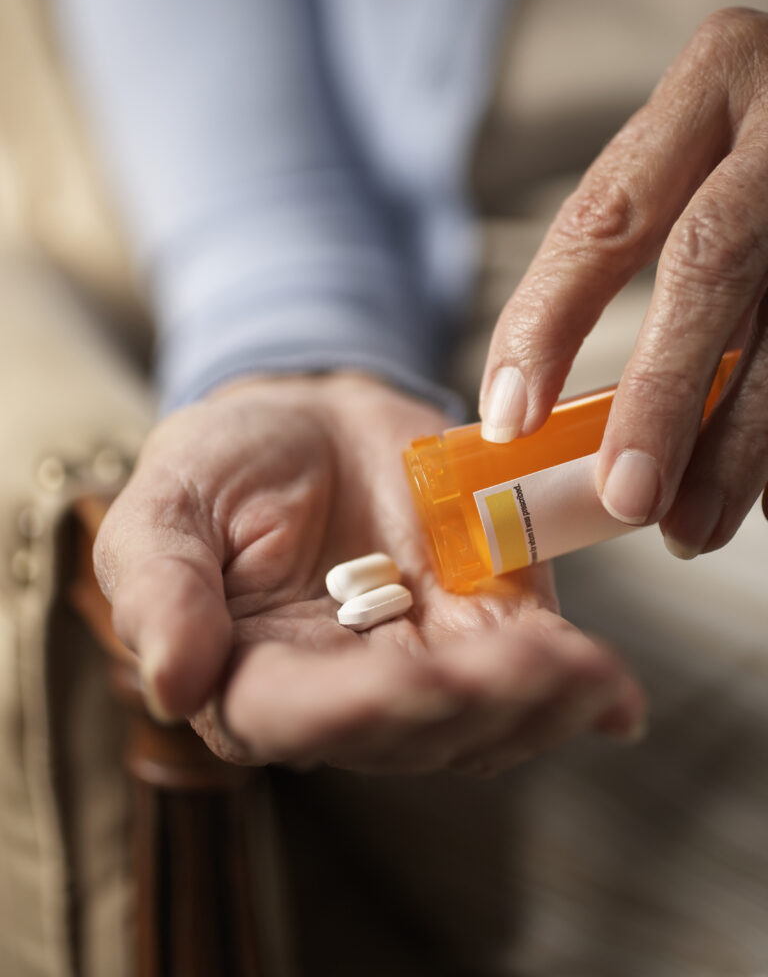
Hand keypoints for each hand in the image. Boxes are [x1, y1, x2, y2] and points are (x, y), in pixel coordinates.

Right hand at [94, 373, 644, 772]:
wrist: (307, 423)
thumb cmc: (221, 468)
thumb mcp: (165, 506)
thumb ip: (160, 587)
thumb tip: (172, 683)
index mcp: (252, 677)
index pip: (298, 718)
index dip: (358, 710)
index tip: (415, 681)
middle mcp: (343, 693)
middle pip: (410, 730)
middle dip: (474, 704)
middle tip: (525, 665)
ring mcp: (422, 665)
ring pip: (483, 720)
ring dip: (536, 703)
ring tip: (583, 672)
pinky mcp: (483, 625)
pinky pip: (532, 669)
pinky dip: (578, 688)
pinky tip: (614, 695)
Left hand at [480, 7, 767, 560]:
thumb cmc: (762, 143)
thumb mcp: (698, 149)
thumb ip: (634, 241)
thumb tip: (536, 406)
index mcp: (713, 78)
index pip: (608, 213)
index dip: (549, 321)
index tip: (508, 417)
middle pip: (710, 265)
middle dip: (662, 396)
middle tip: (626, 499)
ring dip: (739, 446)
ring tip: (690, 526)